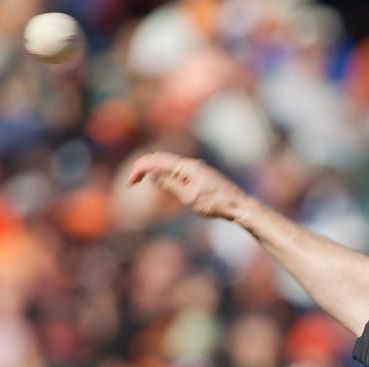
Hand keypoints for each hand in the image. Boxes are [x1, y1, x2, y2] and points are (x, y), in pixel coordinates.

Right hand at [127, 152, 245, 219]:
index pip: (156, 161)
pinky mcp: (200, 175)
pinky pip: (178, 169)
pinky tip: (163, 180)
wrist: (239, 206)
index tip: (130, 183)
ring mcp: (196, 168)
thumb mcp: (189, 197)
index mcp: (186, 167)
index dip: (139, 169)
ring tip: (141, 178)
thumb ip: (169, 185)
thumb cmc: (215, 203)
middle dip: (144, 167)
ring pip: (169, 163)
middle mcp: (191, 164)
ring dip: (154, 169)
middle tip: (132, 180)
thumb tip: (153, 175)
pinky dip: (165, 172)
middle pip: (161, 159)